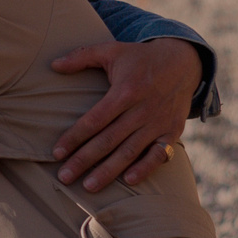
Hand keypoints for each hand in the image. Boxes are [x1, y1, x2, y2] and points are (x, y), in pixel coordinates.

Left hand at [49, 36, 202, 191]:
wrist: (184, 62)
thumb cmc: (140, 58)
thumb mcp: (112, 50)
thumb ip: (82, 56)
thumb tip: (54, 65)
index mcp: (125, 91)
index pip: (94, 120)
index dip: (74, 137)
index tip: (56, 153)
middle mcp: (142, 110)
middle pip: (108, 140)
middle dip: (84, 160)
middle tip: (64, 177)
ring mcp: (158, 123)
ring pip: (130, 151)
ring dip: (109, 171)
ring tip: (89, 187)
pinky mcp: (172, 132)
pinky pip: (159, 154)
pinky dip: (146, 168)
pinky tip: (129, 181)